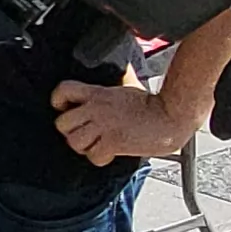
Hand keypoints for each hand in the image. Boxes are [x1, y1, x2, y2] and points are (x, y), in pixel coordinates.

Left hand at [51, 77, 197, 164]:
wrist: (172, 116)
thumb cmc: (154, 104)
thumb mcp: (127, 86)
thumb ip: (114, 84)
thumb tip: (118, 72)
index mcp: (98, 93)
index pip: (64, 91)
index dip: (59, 101)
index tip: (64, 108)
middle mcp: (97, 109)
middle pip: (62, 123)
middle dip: (70, 132)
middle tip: (83, 133)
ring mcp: (104, 126)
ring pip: (74, 142)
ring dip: (84, 147)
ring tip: (96, 144)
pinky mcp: (113, 143)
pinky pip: (93, 156)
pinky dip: (100, 158)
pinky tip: (109, 153)